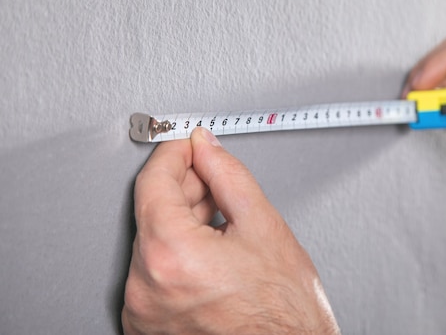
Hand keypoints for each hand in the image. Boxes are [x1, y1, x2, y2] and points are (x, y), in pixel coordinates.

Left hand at [122, 128, 339, 334]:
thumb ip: (227, 175)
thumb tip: (207, 149)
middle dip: (184, 188)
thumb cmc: (285, 311)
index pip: (153, 182)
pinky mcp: (147, 326)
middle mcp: (146, 289)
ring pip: (153, 242)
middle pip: (152, 212)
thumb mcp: (262, 225)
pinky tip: (208, 250)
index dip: (174, 154)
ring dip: (181, 221)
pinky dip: (176, 254)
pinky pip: (153, 274)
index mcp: (171, 257)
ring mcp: (144, 312)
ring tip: (221, 222)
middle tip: (214, 182)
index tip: (187, 146)